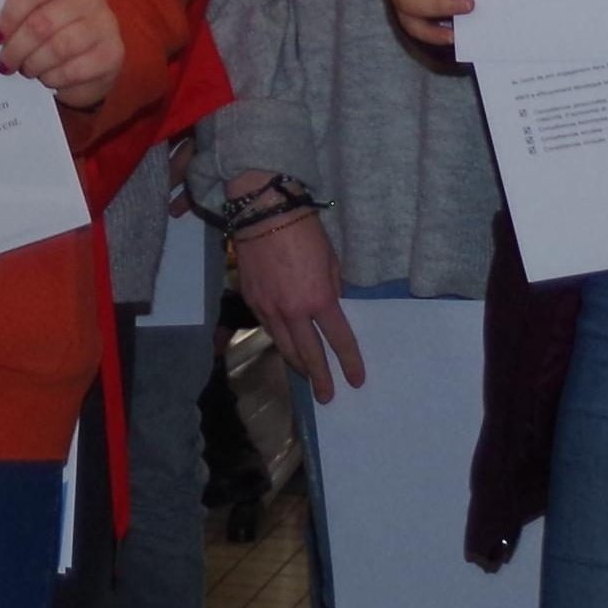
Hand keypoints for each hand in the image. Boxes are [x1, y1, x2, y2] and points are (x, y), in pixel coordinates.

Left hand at [0, 0, 123, 108]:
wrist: (89, 61)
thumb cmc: (52, 32)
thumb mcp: (34, 14)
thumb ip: (16, 12)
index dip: (10, 14)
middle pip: (43, 22)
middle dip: (18, 47)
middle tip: (6, 63)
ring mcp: (105, 23)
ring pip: (59, 47)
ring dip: (35, 64)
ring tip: (26, 70)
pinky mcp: (113, 53)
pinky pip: (75, 69)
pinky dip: (54, 78)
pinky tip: (47, 79)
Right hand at [226, 204, 365, 403]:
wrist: (262, 212)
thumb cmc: (304, 231)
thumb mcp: (331, 260)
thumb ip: (332, 288)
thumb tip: (331, 305)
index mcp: (319, 299)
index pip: (339, 341)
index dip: (350, 363)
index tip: (356, 380)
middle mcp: (293, 311)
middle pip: (308, 354)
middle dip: (320, 378)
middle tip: (327, 396)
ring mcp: (268, 307)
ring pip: (284, 346)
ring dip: (297, 364)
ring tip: (306, 377)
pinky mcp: (251, 300)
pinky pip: (268, 328)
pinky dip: (279, 340)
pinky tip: (285, 345)